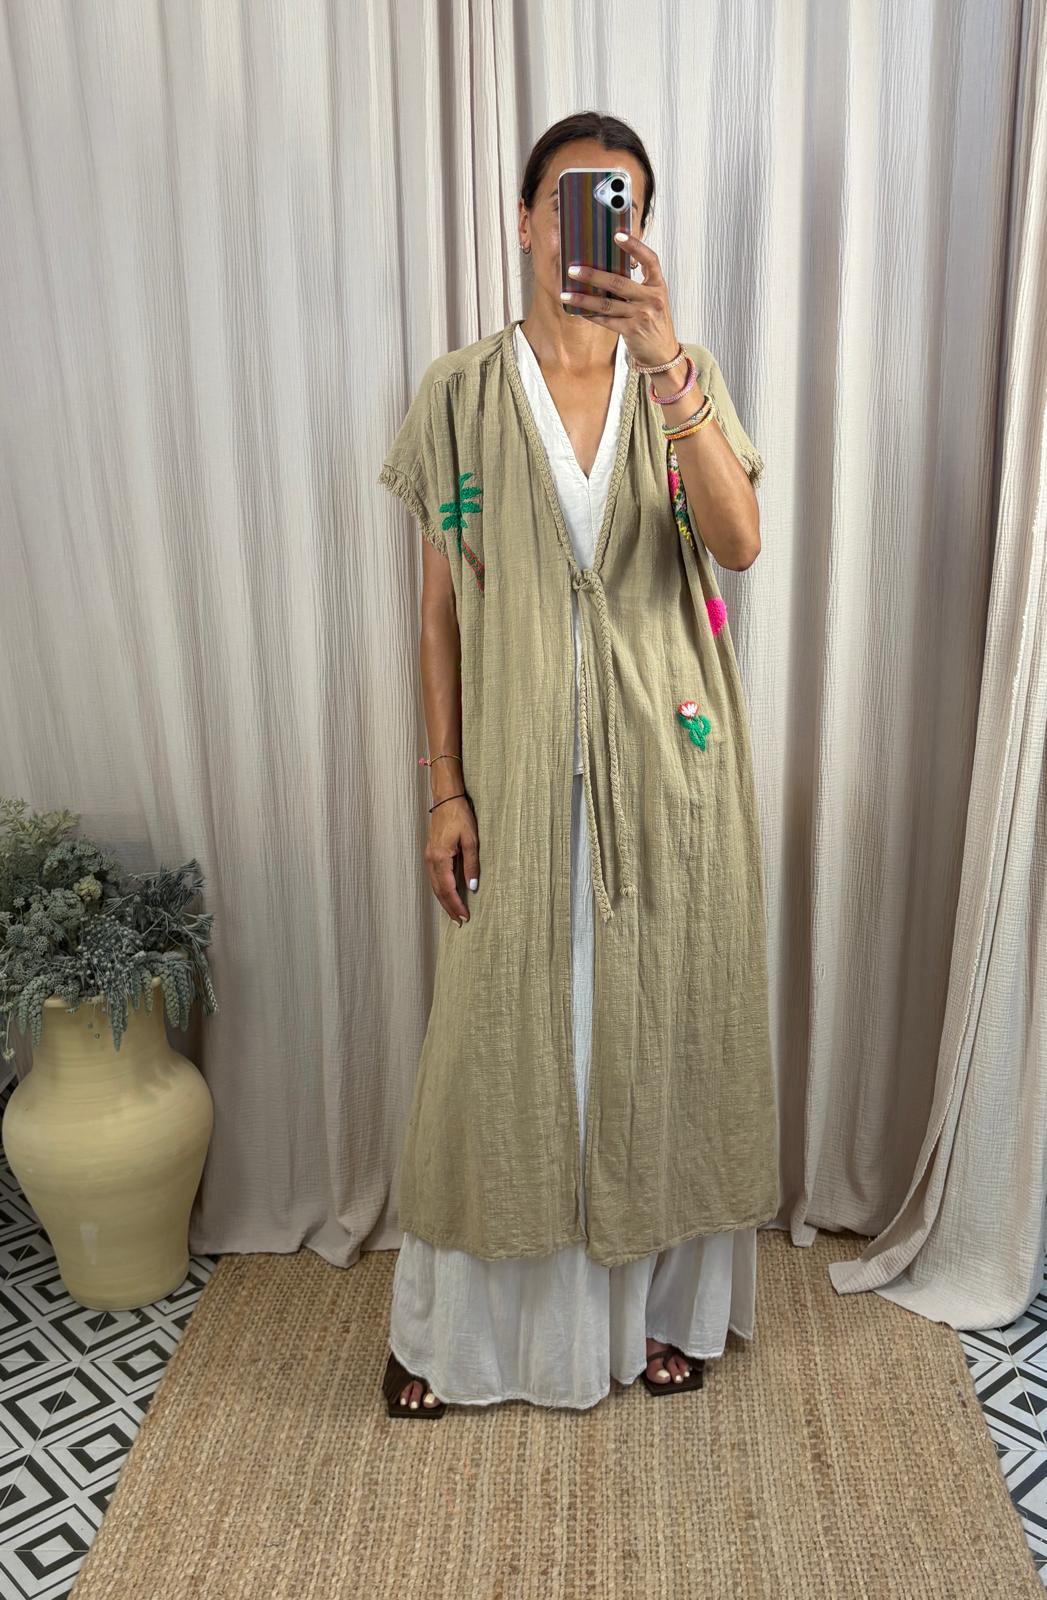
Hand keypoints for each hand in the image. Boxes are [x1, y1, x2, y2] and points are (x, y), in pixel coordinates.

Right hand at [426, 797, 478, 923]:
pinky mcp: (430, 853)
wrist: (446, 799)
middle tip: (459, 922)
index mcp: (440, 858)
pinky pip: (434, 878)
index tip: (465, 917)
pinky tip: (447, 895)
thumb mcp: (471, 840)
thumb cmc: (460, 816)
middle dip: (449, 907)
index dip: (456, 905)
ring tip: (454, 913)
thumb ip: (471, 865)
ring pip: (435, 886)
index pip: (448, 889)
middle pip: (439, 891)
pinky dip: (441, 890)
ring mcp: (428, 857)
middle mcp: (431, 860)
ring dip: (444, 901)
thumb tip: (472, 887)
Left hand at [561, 231, 680, 369]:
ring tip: (566, 295)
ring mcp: (642, 315)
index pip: (650, 259)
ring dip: (584, 299)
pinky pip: (607, 321)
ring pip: (607, 304)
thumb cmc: (655, 322)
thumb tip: (607, 272)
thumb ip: (638, 285)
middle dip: (593, 275)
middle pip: (619, 282)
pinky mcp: (632, 331)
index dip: (635, 246)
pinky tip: (579, 311)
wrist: (663, 353)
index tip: (617, 235)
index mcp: (658, 285)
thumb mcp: (653, 299)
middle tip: (573, 270)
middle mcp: (652, 298)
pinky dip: (591, 315)